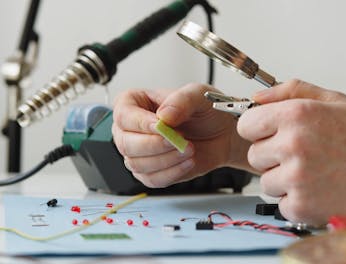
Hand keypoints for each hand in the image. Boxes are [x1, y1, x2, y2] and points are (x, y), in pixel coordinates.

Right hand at [112, 83, 248, 187]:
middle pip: (125, 143)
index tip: (161, 125)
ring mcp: (137, 152)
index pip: (123, 115)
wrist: (222, 134)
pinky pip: (152, 179)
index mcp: (134, 103)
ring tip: (189, 149)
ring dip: (167, 160)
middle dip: (155, 145)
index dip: (140, 123)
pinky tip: (188, 162)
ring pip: (137, 164)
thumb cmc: (205, 111)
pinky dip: (172, 173)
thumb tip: (164, 115)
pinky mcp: (150, 172)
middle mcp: (131, 129)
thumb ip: (181, 100)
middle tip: (180, 140)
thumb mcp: (198, 95)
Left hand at [237, 79, 345, 225]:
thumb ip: (291, 91)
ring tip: (311, 173)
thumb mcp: (334, 100)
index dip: (257, 130)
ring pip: (265, 181)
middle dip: (272, 156)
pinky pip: (280, 203)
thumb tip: (258, 97)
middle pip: (253, 155)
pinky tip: (316, 190)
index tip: (268, 134)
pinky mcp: (301, 206)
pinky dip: (295, 200)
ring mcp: (296, 178)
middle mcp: (292, 146)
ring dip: (282, 180)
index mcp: (296, 116)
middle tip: (299, 155)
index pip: (245, 125)